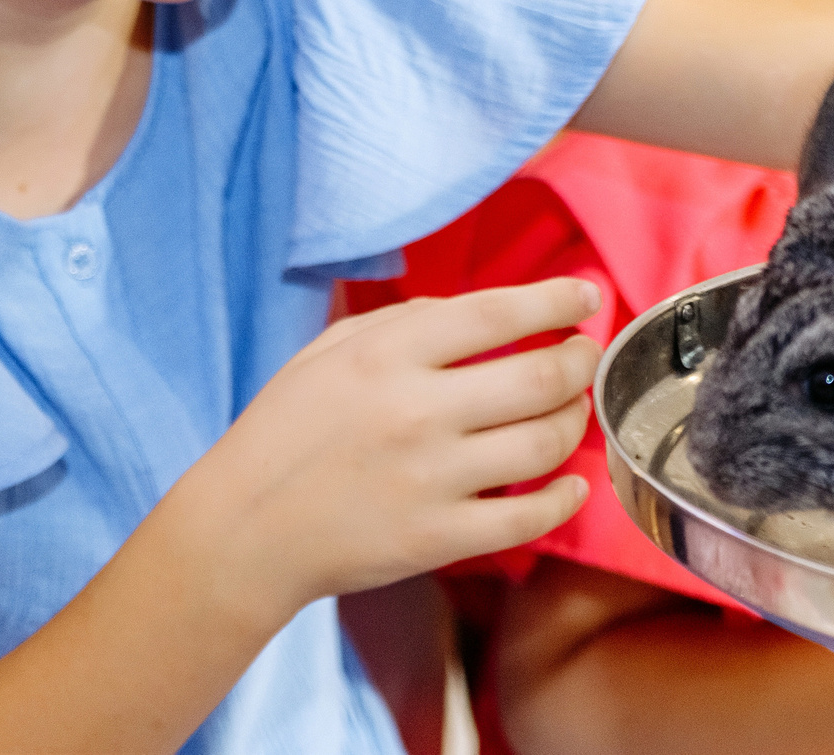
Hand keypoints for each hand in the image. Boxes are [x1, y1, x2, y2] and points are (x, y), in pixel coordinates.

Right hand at [174, 278, 600, 625]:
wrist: (246, 529)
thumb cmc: (284, 431)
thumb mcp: (326, 351)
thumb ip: (403, 321)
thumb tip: (482, 313)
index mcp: (386, 354)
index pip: (496, 312)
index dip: (556, 299)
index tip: (587, 295)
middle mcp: (416, 411)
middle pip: (539, 376)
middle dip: (580, 361)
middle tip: (587, 356)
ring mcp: (432, 478)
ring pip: (545, 444)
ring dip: (576, 422)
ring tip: (574, 412)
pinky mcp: (440, 538)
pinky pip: (530, 517)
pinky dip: (566, 498)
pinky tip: (572, 485)